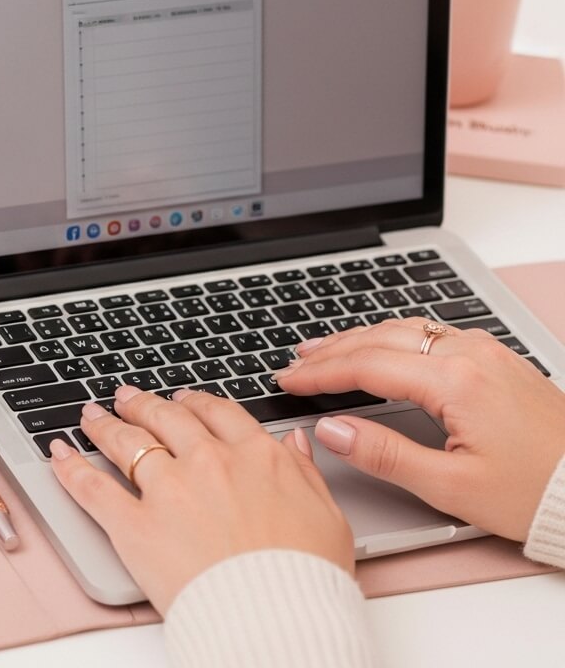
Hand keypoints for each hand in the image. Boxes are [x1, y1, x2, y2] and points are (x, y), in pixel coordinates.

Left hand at [49, 386, 353, 613]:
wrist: (277, 618)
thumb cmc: (305, 578)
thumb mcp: (327, 516)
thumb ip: (304, 473)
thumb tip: (294, 445)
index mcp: (256, 457)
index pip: (218, 414)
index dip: (195, 403)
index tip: (183, 401)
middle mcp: (208, 463)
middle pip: (166, 419)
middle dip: (143, 404)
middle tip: (128, 398)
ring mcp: (167, 490)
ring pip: (126, 442)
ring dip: (103, 425)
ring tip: (91, 416)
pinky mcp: (134, 524)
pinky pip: (92, 487)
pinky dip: (69, 468)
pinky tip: (58, 455)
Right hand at [277, 317, 564, 541]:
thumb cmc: (536, 493)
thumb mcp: (450, 486)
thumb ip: (383, 454)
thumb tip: (333, 430)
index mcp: (456, 381)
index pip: (367, 366)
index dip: (320, 374)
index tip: (287, 381)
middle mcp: (472, 355)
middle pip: (382, 339)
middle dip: (333, 349)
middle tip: (295, 361)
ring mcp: (489, 353)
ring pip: (409, 330)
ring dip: (362, 339)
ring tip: (326, 349)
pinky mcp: (501, 362)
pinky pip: (434, 334)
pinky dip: (395, 340)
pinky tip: (383, 349)